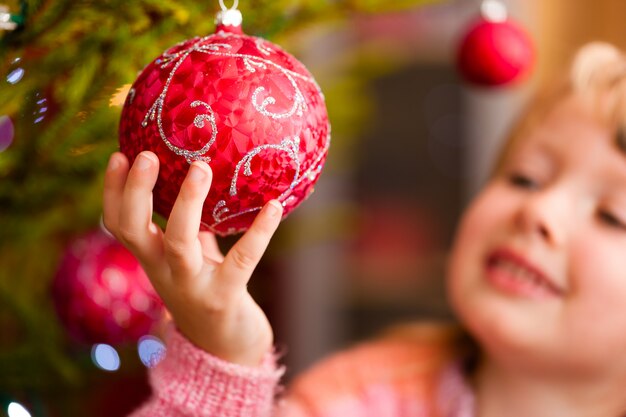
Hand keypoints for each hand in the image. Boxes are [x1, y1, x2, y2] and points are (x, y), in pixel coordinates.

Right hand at [102, 151, 282, 365]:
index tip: (117, 155)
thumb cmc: (209, 292)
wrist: (225, 350)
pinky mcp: (224, 298)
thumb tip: (200, 178)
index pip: (119, 225)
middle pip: (135, 231)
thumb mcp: (193, 258)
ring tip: (200, 167)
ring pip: (180, 242)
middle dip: (135, 192)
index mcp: (152, 260)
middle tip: (148, 155)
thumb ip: (192, 227)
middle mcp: (164, 272)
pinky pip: (241, 259)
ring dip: (187, 203)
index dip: (112, 192)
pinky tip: (273, 206)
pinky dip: (259, 232)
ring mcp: (192, 286)